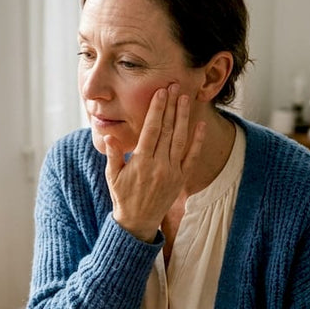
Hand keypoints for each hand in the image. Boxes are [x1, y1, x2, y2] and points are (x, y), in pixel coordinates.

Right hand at [103, 85, 205, 241]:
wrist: (138, 221)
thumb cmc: (122, 196)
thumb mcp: (112, 176)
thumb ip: (113, 155)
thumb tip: (109, 136)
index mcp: (141, 162)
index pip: (151, 129)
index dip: (156, 109)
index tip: (160, 93)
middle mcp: (159, 165)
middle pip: (166, 129)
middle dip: (170, 106)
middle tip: (174, 86)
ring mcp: (172, 171)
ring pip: (180, 139)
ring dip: (183, 117)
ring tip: (185, 98)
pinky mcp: (181, 178)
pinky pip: (192, 156)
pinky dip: (197, 140)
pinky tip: (200, 124)